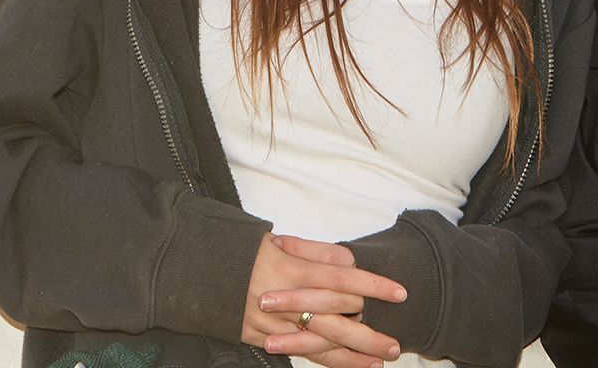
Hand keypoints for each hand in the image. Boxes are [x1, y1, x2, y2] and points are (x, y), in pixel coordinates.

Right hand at [243, 233, 406, 367]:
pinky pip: (300, 352)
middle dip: (369, 332)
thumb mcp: (282, 241)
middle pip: (336, 317)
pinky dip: (327, 361)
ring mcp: (273, 322)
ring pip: (321, 343)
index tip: (399, 293)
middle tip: (396, 343)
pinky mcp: (261, 337)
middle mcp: (286, 299)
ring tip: (380, 360)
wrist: (198, 271)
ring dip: (353, 354)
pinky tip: (350, 365)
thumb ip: (319, 252)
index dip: (373, 285)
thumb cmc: (246, 252)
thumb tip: (351, 263)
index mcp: (293, 269)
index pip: (342, 278)